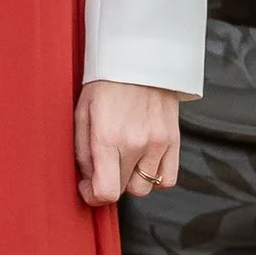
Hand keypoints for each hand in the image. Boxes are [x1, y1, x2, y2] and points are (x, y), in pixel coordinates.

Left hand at [75, 79, 179, 210]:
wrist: (139, 58)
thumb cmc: (105, 84)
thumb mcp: (82, 114)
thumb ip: (83, 152)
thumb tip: (88, 181)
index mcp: (108, 138)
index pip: (106, 192)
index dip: (93, 196)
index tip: (87, 187)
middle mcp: (136, 144)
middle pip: (123, 190)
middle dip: (109, 183)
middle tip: (103, 166)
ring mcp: (158, 143)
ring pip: (145, 188)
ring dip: (131, 180)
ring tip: (124, 160)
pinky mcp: (173, 140)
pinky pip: (168, 179)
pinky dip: (155, 177)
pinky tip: (143, 163)